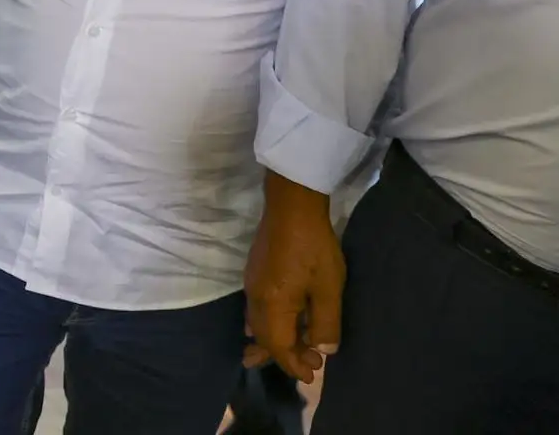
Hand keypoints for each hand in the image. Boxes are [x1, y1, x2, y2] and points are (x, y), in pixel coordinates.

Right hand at [245, 171, 344, 383]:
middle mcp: (256, 298)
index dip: (294, 364)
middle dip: (285, 355)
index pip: (278, 346)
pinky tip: (275, 322)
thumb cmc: (313, 248)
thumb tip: (323, 349)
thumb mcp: (329, 288)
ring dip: (275, 340)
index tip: (312, 375)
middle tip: (311, 364)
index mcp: (273, 306)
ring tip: (291, 349)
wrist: (292, 207)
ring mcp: (252, 284)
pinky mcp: (254, 272)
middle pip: (264, 337)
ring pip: (258, 323)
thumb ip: (326, 323)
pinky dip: (268, 324)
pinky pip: (256, 309)